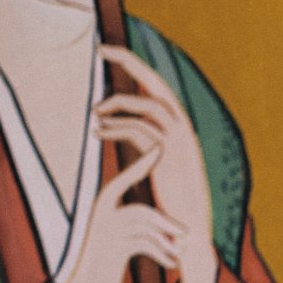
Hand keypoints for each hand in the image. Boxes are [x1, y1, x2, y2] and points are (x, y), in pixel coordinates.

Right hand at [56, 128, 210, 282]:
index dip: (141, 164)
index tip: (160, 147)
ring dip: (166, 240)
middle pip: (140, 211)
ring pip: (143, 226)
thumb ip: (138, 232)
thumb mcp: (118, 247)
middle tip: (186, 235)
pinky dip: (162, 254)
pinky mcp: (110, 250)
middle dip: (166, 223)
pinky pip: (143, 243)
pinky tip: (172, 264)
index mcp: (98, 210)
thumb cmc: (102, 273)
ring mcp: (102, 232)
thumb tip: (176, 230)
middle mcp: (97, 217)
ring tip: (180, 253)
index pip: (121, 181)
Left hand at [99, 46, 220, 282]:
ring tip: (94, 112)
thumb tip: (120, 130)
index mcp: (182, 130)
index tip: (110, 54)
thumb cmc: (171, 205)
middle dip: (128, 62)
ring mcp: (179, 142)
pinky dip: (115, 127)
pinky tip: (98, 132)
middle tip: (101, 50)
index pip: (159, 88)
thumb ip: (145, 146)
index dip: (136, 68)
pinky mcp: (170, 156)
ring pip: (147, 105)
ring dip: (117, 103)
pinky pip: (139, 130)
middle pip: (157, 83)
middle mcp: (184, 129)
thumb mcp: (159, 168)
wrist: (188, 232)